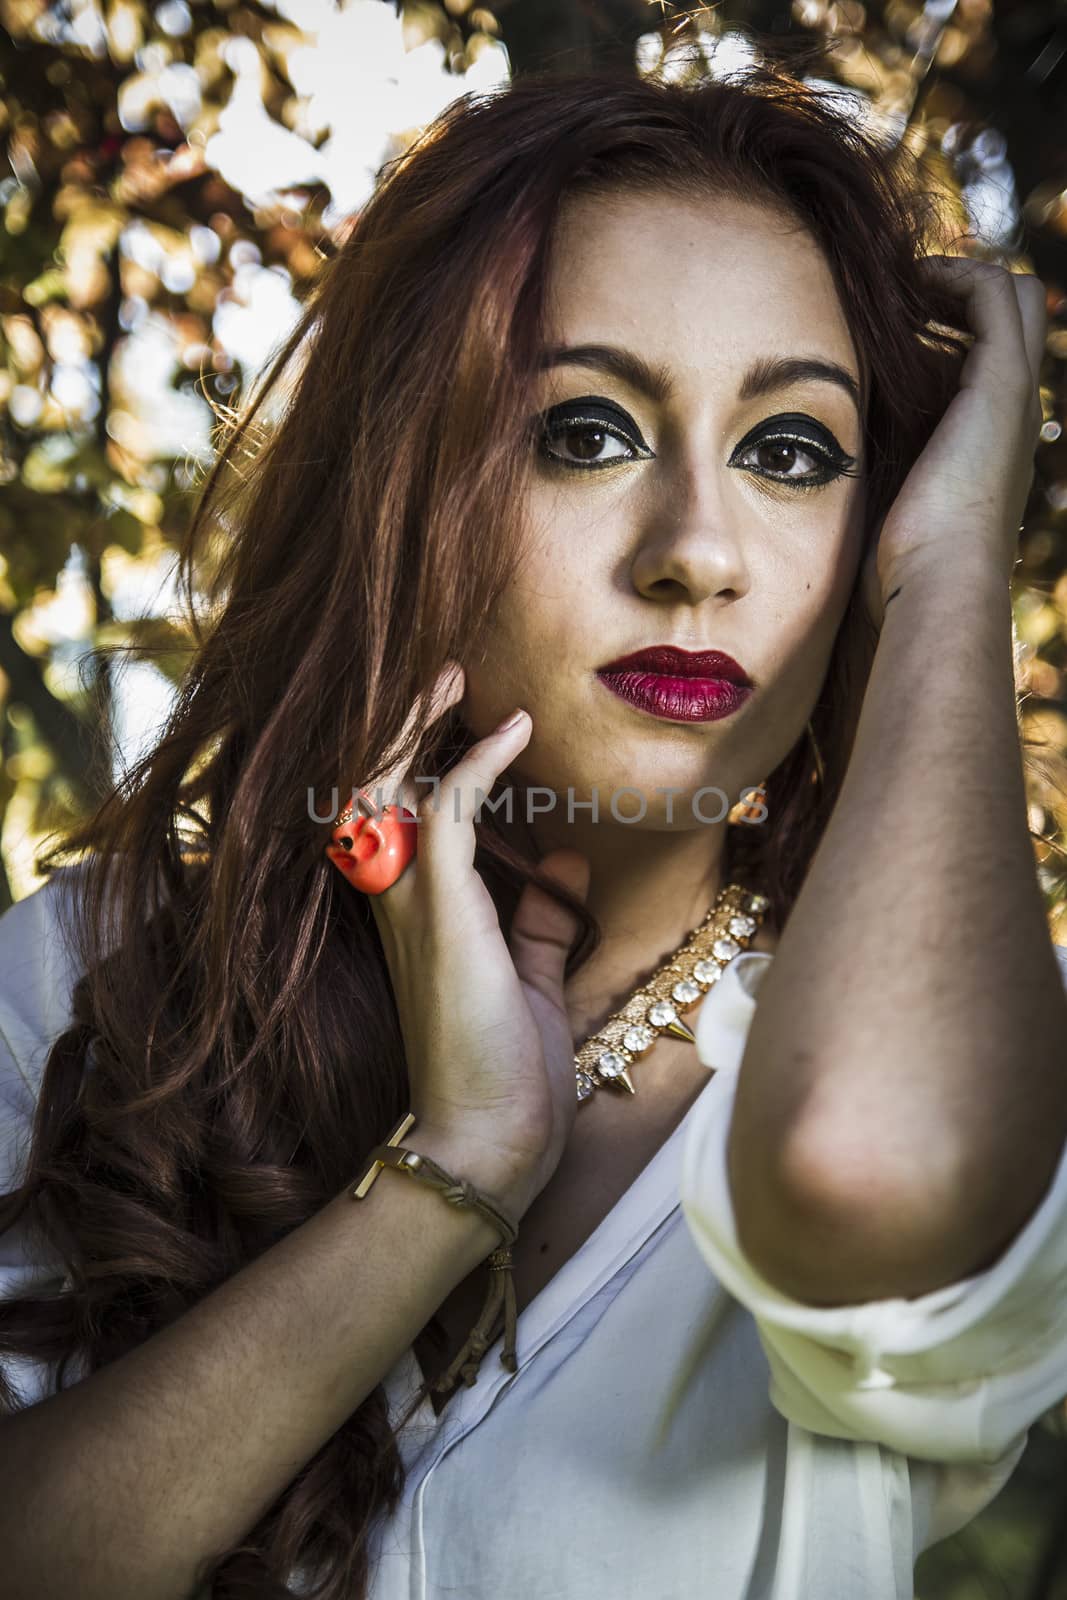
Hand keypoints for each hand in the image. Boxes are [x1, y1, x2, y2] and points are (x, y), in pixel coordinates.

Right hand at [327, 663, 589, 1216]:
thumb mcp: (529, 980)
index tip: (465, 712)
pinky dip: (477, 764)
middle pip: (370, 784)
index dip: (416, 756)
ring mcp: (409, 903)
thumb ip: (540, 921)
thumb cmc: (506, 1074)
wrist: (489, 1144)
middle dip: (400, 725)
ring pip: (386, 784)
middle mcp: (395, 898)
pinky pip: (444, 810)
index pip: (393, 813)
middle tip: (447, 674)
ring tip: (457, 678)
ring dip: (418, 726)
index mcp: (413, 913)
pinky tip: (512, 732)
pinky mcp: (439, 910)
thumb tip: (570, 861)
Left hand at [860, 256, 1046, 633]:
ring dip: (957, 276)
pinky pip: (993, 295)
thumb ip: (875, 468)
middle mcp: (1015, 413)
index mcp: (992, 440)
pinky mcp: (1002, 385)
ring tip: (904, 283)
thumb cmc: (899, 567)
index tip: (895, 319)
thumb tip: (819, 454)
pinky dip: (955, 275)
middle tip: (905, 291)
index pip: (991, 354)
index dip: (950, 321)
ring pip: (1012, 295)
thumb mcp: (885, 503)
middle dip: (962, 288)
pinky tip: (910, 284)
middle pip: (1017, 314)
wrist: (935, 584)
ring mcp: (1015, 397)